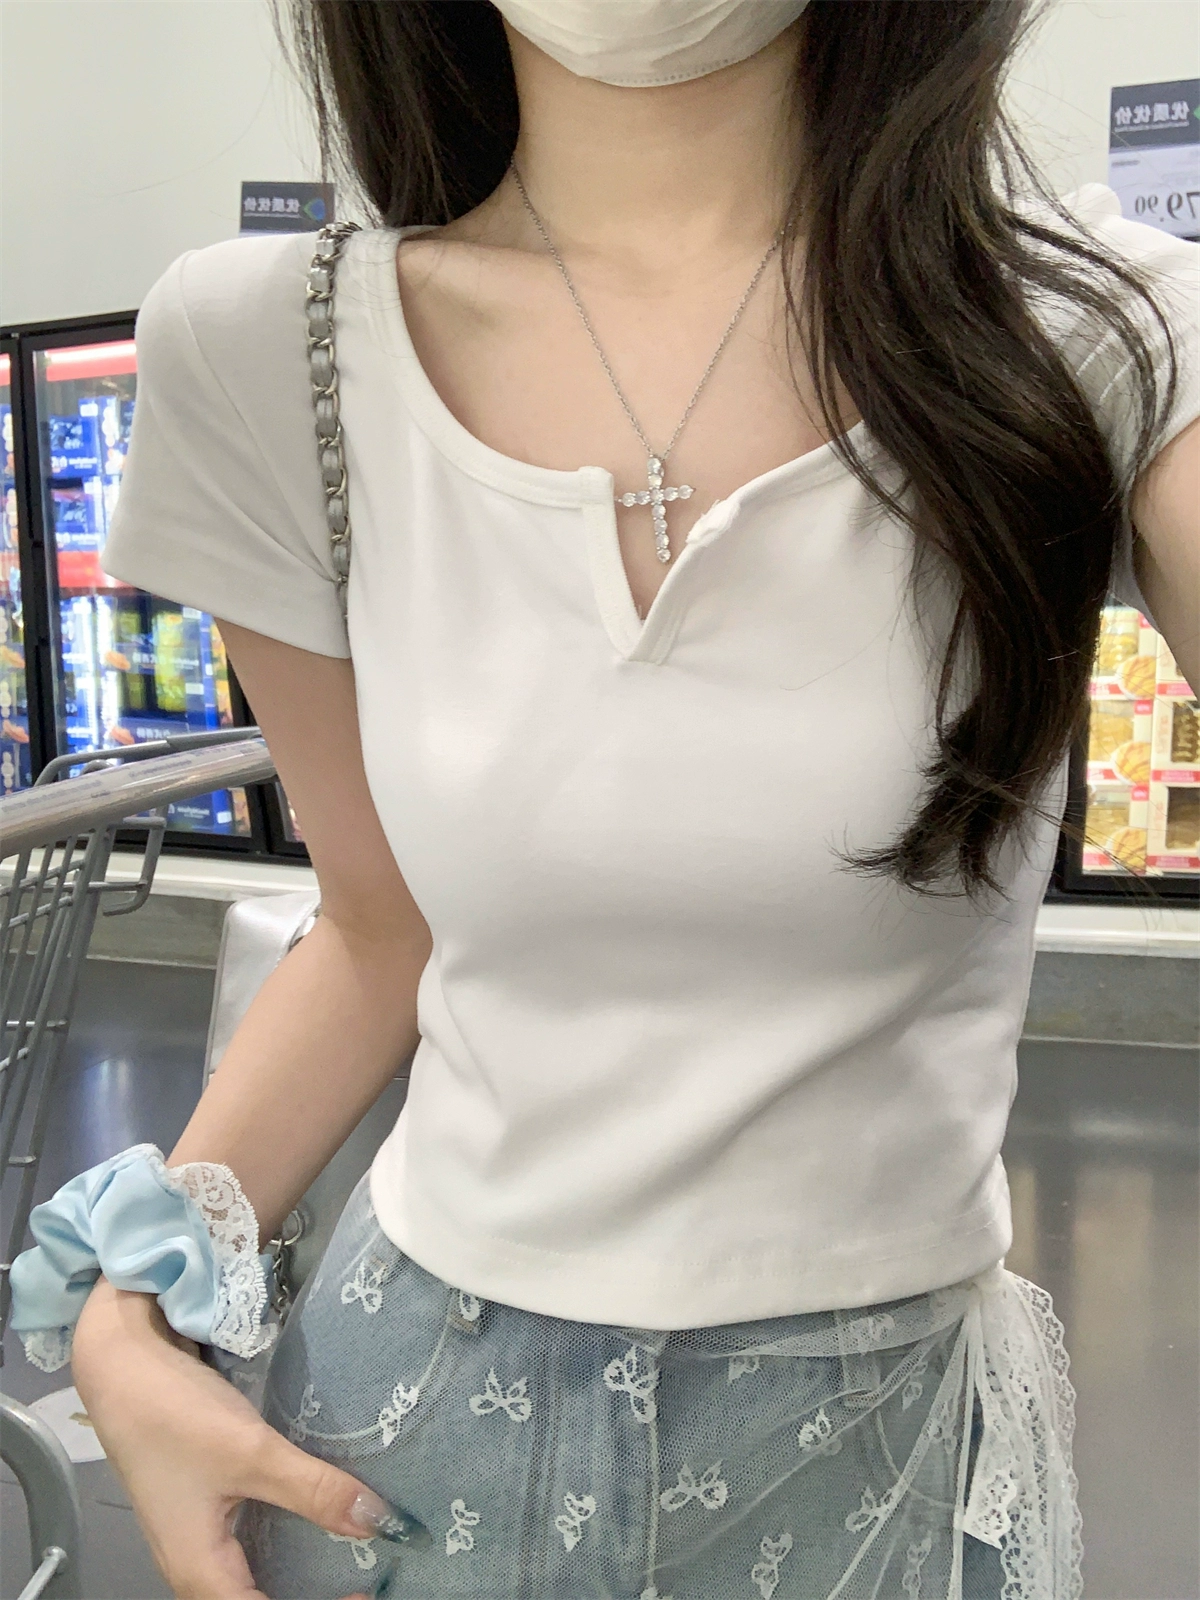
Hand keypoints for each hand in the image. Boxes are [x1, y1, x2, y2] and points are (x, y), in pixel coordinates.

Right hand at [70, 1278, 424, 1598]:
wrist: (122, 1365)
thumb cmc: (175, 1417)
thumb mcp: (251, 1452)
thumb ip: (314, 1490)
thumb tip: (379, 1524)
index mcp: (200, 1574)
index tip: (367, 1590)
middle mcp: (195, 1568)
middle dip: (308, 1590)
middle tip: (363, 1575)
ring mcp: (195, 1538)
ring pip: (254, 1575)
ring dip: (297, 1569)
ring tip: (351, 1554)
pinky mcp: (203, 1508)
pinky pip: (250, 1542)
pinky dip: (285, 1538)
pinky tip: (317, 1517)